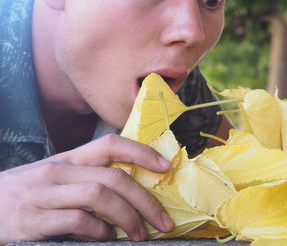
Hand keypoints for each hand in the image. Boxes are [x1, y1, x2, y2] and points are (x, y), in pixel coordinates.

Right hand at [0, 134, 173, 243]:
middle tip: (163, 220)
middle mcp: (59, 170)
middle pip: (114, 176)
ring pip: (99, 195)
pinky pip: (77, 221)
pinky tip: (108, 239)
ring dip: (128, 217)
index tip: (165, 167)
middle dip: (146, 200)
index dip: (142, 152)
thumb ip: (88, 178)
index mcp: (69, 158)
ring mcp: (44, 194)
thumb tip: (130, 191)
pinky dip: (100, 231)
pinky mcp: (33, 220)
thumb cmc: (27, 192)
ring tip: (140, 233)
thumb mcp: (57, 176)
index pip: (110, 144)